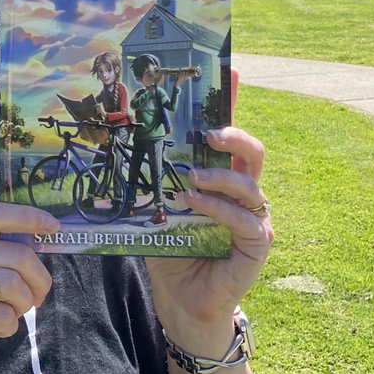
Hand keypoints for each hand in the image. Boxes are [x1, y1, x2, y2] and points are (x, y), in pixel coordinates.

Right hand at [0, 203, 57, 373]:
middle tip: (38, 297)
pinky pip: (2, 315)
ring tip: (13, 315)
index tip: (52, 227)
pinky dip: (9, 326)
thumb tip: (32, 257)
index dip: (28, 216)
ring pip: (13, 284)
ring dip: (24, 305)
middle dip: (40, 279)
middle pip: (18, 254)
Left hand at [145, 69, 272, 347]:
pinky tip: (196, 205)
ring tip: (190, 179)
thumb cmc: (170, 251)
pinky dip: (220, 210)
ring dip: (219, 177)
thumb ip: (149, 179)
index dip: (232, 104)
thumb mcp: (156, 208)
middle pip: (254, 152)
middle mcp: (243, 193)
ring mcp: (254, 218)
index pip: (229, 136)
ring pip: (250, 185)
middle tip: (209, 134)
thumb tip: (117, 137)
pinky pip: (246, 221)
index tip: (231, 72)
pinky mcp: (257, 245)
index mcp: (221, 178)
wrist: (182, 301)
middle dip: (234, 136)